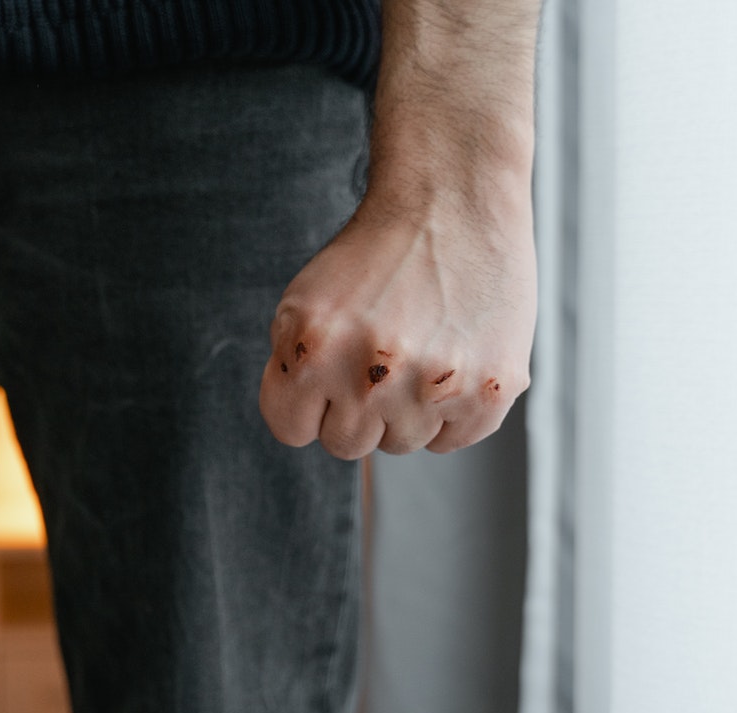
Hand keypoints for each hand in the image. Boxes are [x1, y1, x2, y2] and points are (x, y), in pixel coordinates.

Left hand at [259, 189, 536, 457]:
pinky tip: (452, 359)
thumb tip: (306, 425)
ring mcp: (434, 388)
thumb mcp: (302, 302)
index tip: (327, 372)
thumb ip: (290, 369)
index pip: (292, 429)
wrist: (453, 200)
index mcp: (314, 352)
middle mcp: (371, 377)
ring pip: (402, 443)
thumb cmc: (373, 256)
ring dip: (405, 407)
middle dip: (355, 406)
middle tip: (378, 353)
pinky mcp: (489, 391)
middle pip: (346, 444)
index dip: (308, 401)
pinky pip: (452, 440)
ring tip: (419, 346)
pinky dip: (450, 410)